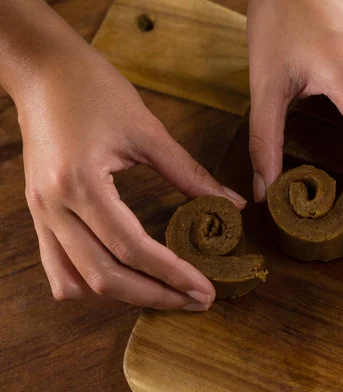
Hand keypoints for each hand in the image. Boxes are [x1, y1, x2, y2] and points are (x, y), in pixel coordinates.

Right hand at [12, 22, 244, 309]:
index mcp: (81, 183)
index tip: (205, 290)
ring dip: (120, 296)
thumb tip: (232, 205)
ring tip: (163, 292)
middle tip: (195, 300)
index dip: (172, 274)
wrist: (41, 69)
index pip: (132, 247)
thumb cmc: (94, 89)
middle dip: (154, 296)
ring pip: (75, 282)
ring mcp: (40, 213)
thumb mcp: (148, 131)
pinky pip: (57, 267)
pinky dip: (90, 283)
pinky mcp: (39, 212)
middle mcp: (54, 207)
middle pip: (103, 277)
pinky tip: (122, 278)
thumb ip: (191, 174)